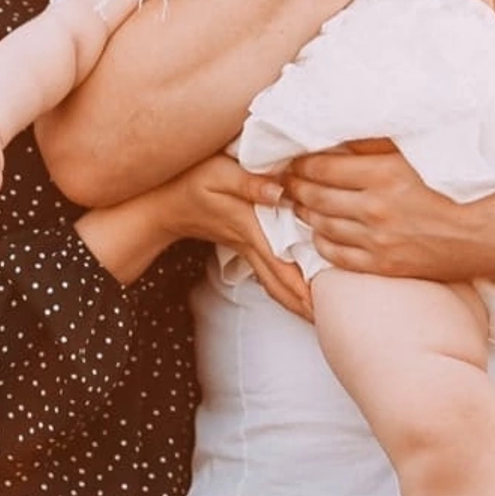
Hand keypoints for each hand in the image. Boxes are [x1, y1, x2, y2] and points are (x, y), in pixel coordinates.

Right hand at [162, 153, 313, 319]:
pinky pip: (267, 272)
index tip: (322, 305)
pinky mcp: (243, 244)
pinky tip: (298, 290)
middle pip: (279, 283)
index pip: (279, 264)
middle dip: (302, 304)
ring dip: (294, 300)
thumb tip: (280, 193)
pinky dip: (283, 285)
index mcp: (249, 227)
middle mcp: (250, 243)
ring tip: (318, 314)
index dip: (301, 286)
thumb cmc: (191, 182)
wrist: (164, 203)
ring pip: (273, 282)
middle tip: (329, 322)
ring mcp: (245, 247)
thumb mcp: (219, 173)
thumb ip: (250, 182)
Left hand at [281, 140, 494, 281]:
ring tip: (300, 203)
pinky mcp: (384, 265)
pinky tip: (320, 234)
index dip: (300, 162)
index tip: (292, 158)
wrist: (492, 233)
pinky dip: (322, 243)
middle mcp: (375, 208)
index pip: (321, 166)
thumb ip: (379, 141)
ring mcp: (378, 241)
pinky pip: (337, 257)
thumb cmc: (460, 185)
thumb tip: (341, 128)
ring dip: (304, 213)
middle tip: (286, 180)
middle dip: (295, 186)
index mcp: (384, 173)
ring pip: (321, 226)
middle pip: (315, 196)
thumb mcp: (420, 152)